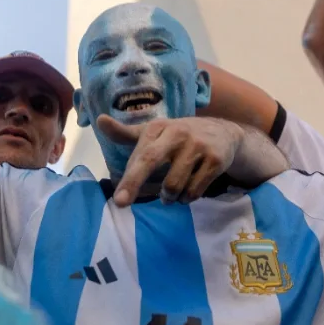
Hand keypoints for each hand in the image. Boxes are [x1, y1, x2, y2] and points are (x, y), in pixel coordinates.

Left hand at [96, 114, 243, 206]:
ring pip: (174, 184)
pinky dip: (187, 198)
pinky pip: (195, 190)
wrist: (224, 133)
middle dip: (134, 182)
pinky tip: (187, 194)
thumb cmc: (180, 137)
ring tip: (170, 195)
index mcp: (159, 127)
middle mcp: (177, 133)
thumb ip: (126, 133)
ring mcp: (198, 146)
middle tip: (121, 204)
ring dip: (169, 198)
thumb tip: (99, 120)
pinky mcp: (216, 159)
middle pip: (151, 160)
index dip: (129, 178)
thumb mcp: (154, 133)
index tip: (118, 199)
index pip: (140, 155)